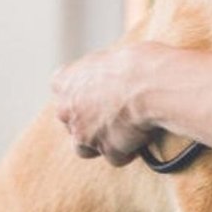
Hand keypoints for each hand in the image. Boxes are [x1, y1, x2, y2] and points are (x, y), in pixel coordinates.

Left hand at [51, 43, 165, 165]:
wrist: (151, 85)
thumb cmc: (136, 63)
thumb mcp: (113, 55)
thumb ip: (103, 71)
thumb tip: (116, 74)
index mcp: (65, 81)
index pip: (61, 87)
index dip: (79, 90)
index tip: (95, 89)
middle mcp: (68, 110)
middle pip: (71, 120)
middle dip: (88, 119)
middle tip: (113, 111)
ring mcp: (85, 134)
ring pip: (84, 147)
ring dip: (99, 142)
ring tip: (121, 133)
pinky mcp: (107, 151)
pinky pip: (115, 157)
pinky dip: (126, 152)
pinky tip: (139, 141)